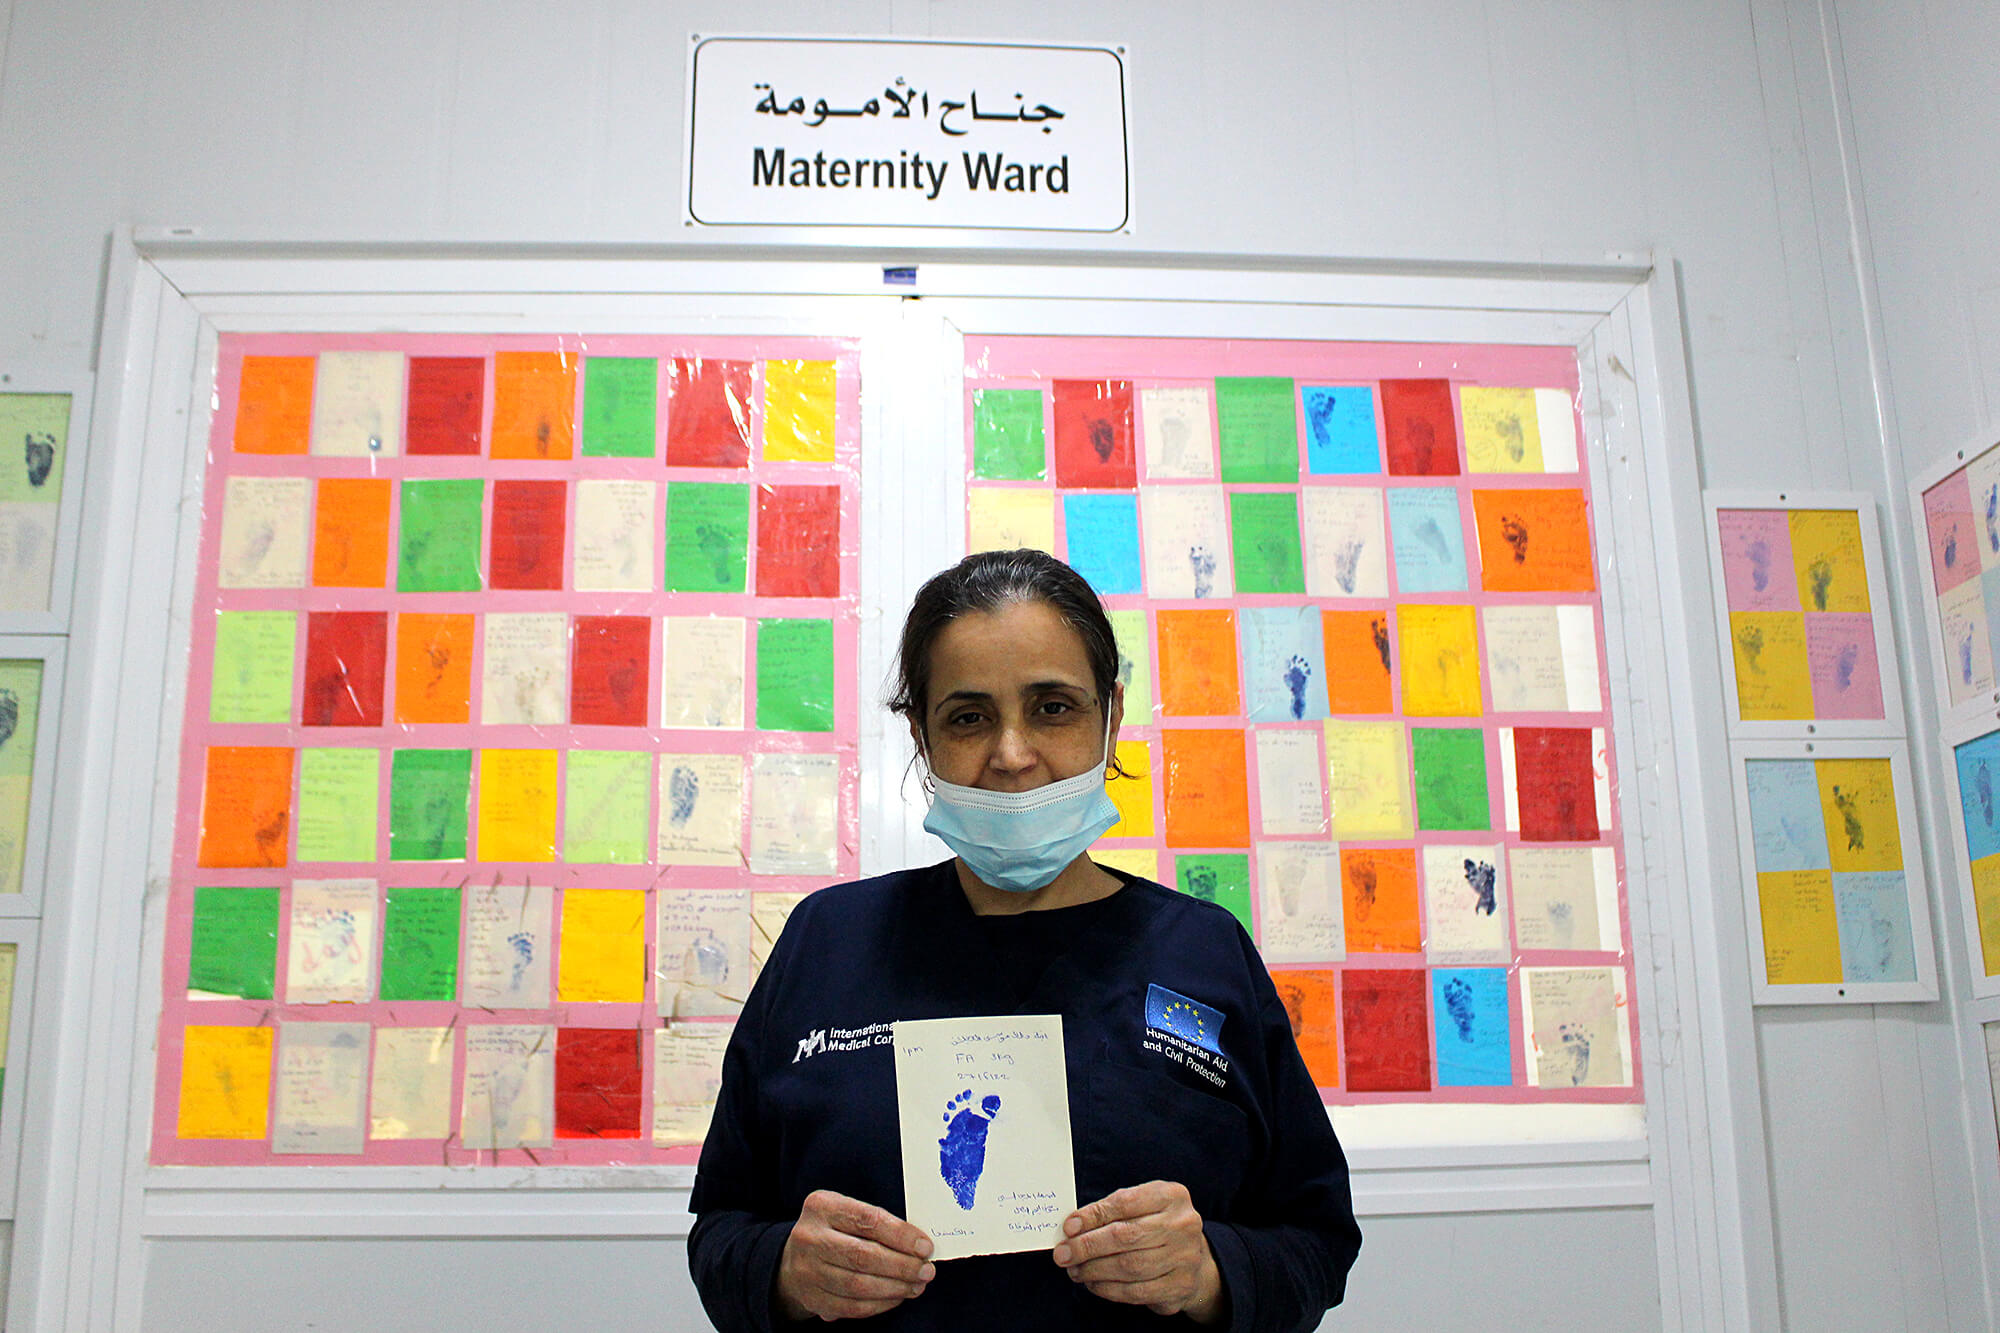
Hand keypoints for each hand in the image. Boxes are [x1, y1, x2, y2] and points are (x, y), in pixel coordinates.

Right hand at [775, 1189, 935, 1321]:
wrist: (794, 1258)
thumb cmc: (833, 1230)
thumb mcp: (846, 1211)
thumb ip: (877, 1223)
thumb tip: (918, 1244)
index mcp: (822, 1207)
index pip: (868, 1220)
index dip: (901, 1235)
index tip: (925, 1246)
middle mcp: (810, 1238)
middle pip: (863, 1256)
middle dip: (902, 1265)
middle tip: (926, 1270)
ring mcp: (807, 1271)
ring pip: (859, 1285)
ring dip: (895, 1287)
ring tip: (917, 1284)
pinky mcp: (812, 1298)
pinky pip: (853, 1306)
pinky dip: (881, 1303)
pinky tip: (897, 1296)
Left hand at [1052, 1181, 1225, 1323]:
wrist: (1194, 1258)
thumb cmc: (1157, 1227)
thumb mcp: (1141, 1206)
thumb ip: (1110, 1212)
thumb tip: (1073, 1227)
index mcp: (1172, 1195)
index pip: (1125, 1203)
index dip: (1093, 1215)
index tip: (1069, 1227)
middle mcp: (1183, 1224)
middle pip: (1126, 1236)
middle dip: (1087, 1246)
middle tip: (1063, 1254)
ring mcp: (1186, 1256)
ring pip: (1130, 1266)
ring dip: (1094, 1270)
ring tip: (1075, 1270)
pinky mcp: (1181, 1286)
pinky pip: (1137, 1291)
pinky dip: (1109, 1289)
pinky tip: (1094, 1284)